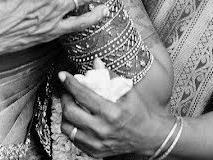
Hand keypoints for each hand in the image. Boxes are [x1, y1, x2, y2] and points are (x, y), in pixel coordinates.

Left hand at [59, 70, 174, 157]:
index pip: (83, 94)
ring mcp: (97, 142)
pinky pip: (73, 139)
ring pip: (67, 127)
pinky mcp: (94, 151)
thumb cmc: (139, 113)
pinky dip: (71, 126)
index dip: (70, 83)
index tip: (63, 75)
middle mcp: (102, 129)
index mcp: (111, 112)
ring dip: (65, 113)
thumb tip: (96, 62)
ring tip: (70, 105)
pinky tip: (76, 119)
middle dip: (65, 97)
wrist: (148, 138)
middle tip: (68, 92)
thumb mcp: (128, 92)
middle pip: (70, 111)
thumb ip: (110, 76)